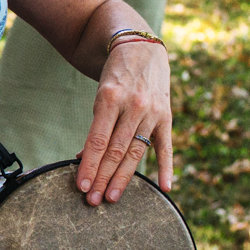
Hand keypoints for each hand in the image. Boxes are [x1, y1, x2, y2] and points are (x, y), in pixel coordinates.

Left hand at [76, 38, 173, 204]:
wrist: (142, 49)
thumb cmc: (115, 77)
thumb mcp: (101, 96)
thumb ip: (96, 127)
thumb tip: (82, 158)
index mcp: (110, 99)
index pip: (98, 140)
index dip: (89, 165)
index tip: (81, 186)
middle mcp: (133, 106)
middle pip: (116, 151)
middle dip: (102, 177)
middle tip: (92, 201)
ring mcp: (153, 112)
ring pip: (136, 152)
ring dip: (123, 178)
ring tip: (111, 197)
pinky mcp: (167, 116)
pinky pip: (166, 146)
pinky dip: (166, 168)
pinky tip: (165, 187)